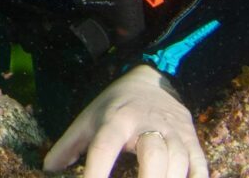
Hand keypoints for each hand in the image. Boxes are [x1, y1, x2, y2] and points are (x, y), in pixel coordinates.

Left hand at [43, 65, 207, 177]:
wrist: (155, 81)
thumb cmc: (116, 106)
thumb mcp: (89, 118)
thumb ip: (67, 145)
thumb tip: (47, 169)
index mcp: (117, 120)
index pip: (105, 147)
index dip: (97, 171)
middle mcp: (148, 126)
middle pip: (154, 153)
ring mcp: (175, 135)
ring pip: (180, 162)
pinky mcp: (193, 143)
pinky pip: (200, 168)